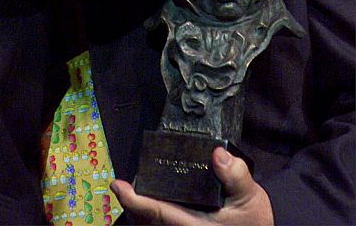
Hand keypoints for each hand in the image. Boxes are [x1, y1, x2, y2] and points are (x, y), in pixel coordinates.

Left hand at [111, 148, 273, 225]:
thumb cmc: (253, 223)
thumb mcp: (251, 198)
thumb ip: (235, 175)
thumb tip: (217, 153)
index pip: (156, 213)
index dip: (133, 200)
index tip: (118, 185)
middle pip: (145, 221)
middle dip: (131, 204)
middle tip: (123, 187)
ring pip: (150, 225)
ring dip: (139, 211)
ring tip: (132, 194)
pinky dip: (149, 216)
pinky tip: (149, 204)